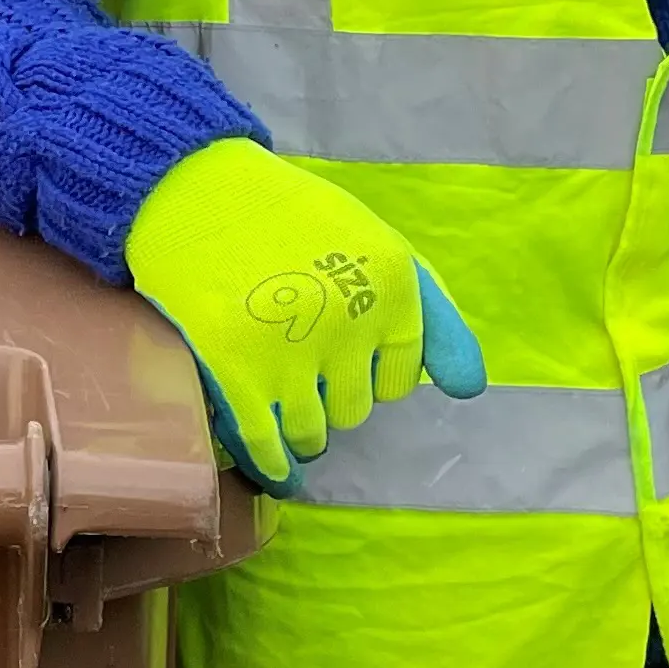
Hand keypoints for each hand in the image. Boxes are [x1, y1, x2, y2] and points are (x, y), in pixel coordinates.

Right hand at [125, 137, 487, 492]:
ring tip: (281, 405)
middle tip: (297, 360)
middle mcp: (352, 322)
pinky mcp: (237, 372)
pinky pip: (267, 444)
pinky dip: (275, 466)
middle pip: (356, 409)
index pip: (400, 377)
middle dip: (332, 392)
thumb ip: (435, 316)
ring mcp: (293, 351)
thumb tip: (469, 389)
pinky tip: (279, 473)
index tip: (340, 348)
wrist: (199, 193)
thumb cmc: (294, 221)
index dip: (370, 368)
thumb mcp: (380, 247)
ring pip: (314, 432)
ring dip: (302, 431)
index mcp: (394, 287)